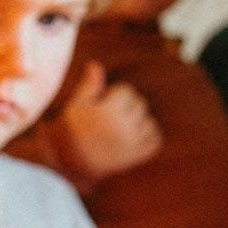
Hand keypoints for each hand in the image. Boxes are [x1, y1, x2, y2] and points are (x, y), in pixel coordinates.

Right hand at [58, 61, 161, 180]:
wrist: (72, 162)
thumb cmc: (72, 130)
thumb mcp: (77, 104)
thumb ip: (89, 85)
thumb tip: (95, 64)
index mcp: (107, 112)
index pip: (126, 91)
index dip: (115, 94)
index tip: (104, 102)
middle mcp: (122, 128)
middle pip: (139, 104)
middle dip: (128, 106)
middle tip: (112, 116)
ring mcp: (131, 143)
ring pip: (149, 122)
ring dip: (139, 121)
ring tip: (122, 127)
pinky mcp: (135, 156)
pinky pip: (155, 141)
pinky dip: (150, 136)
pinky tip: (137, 135)